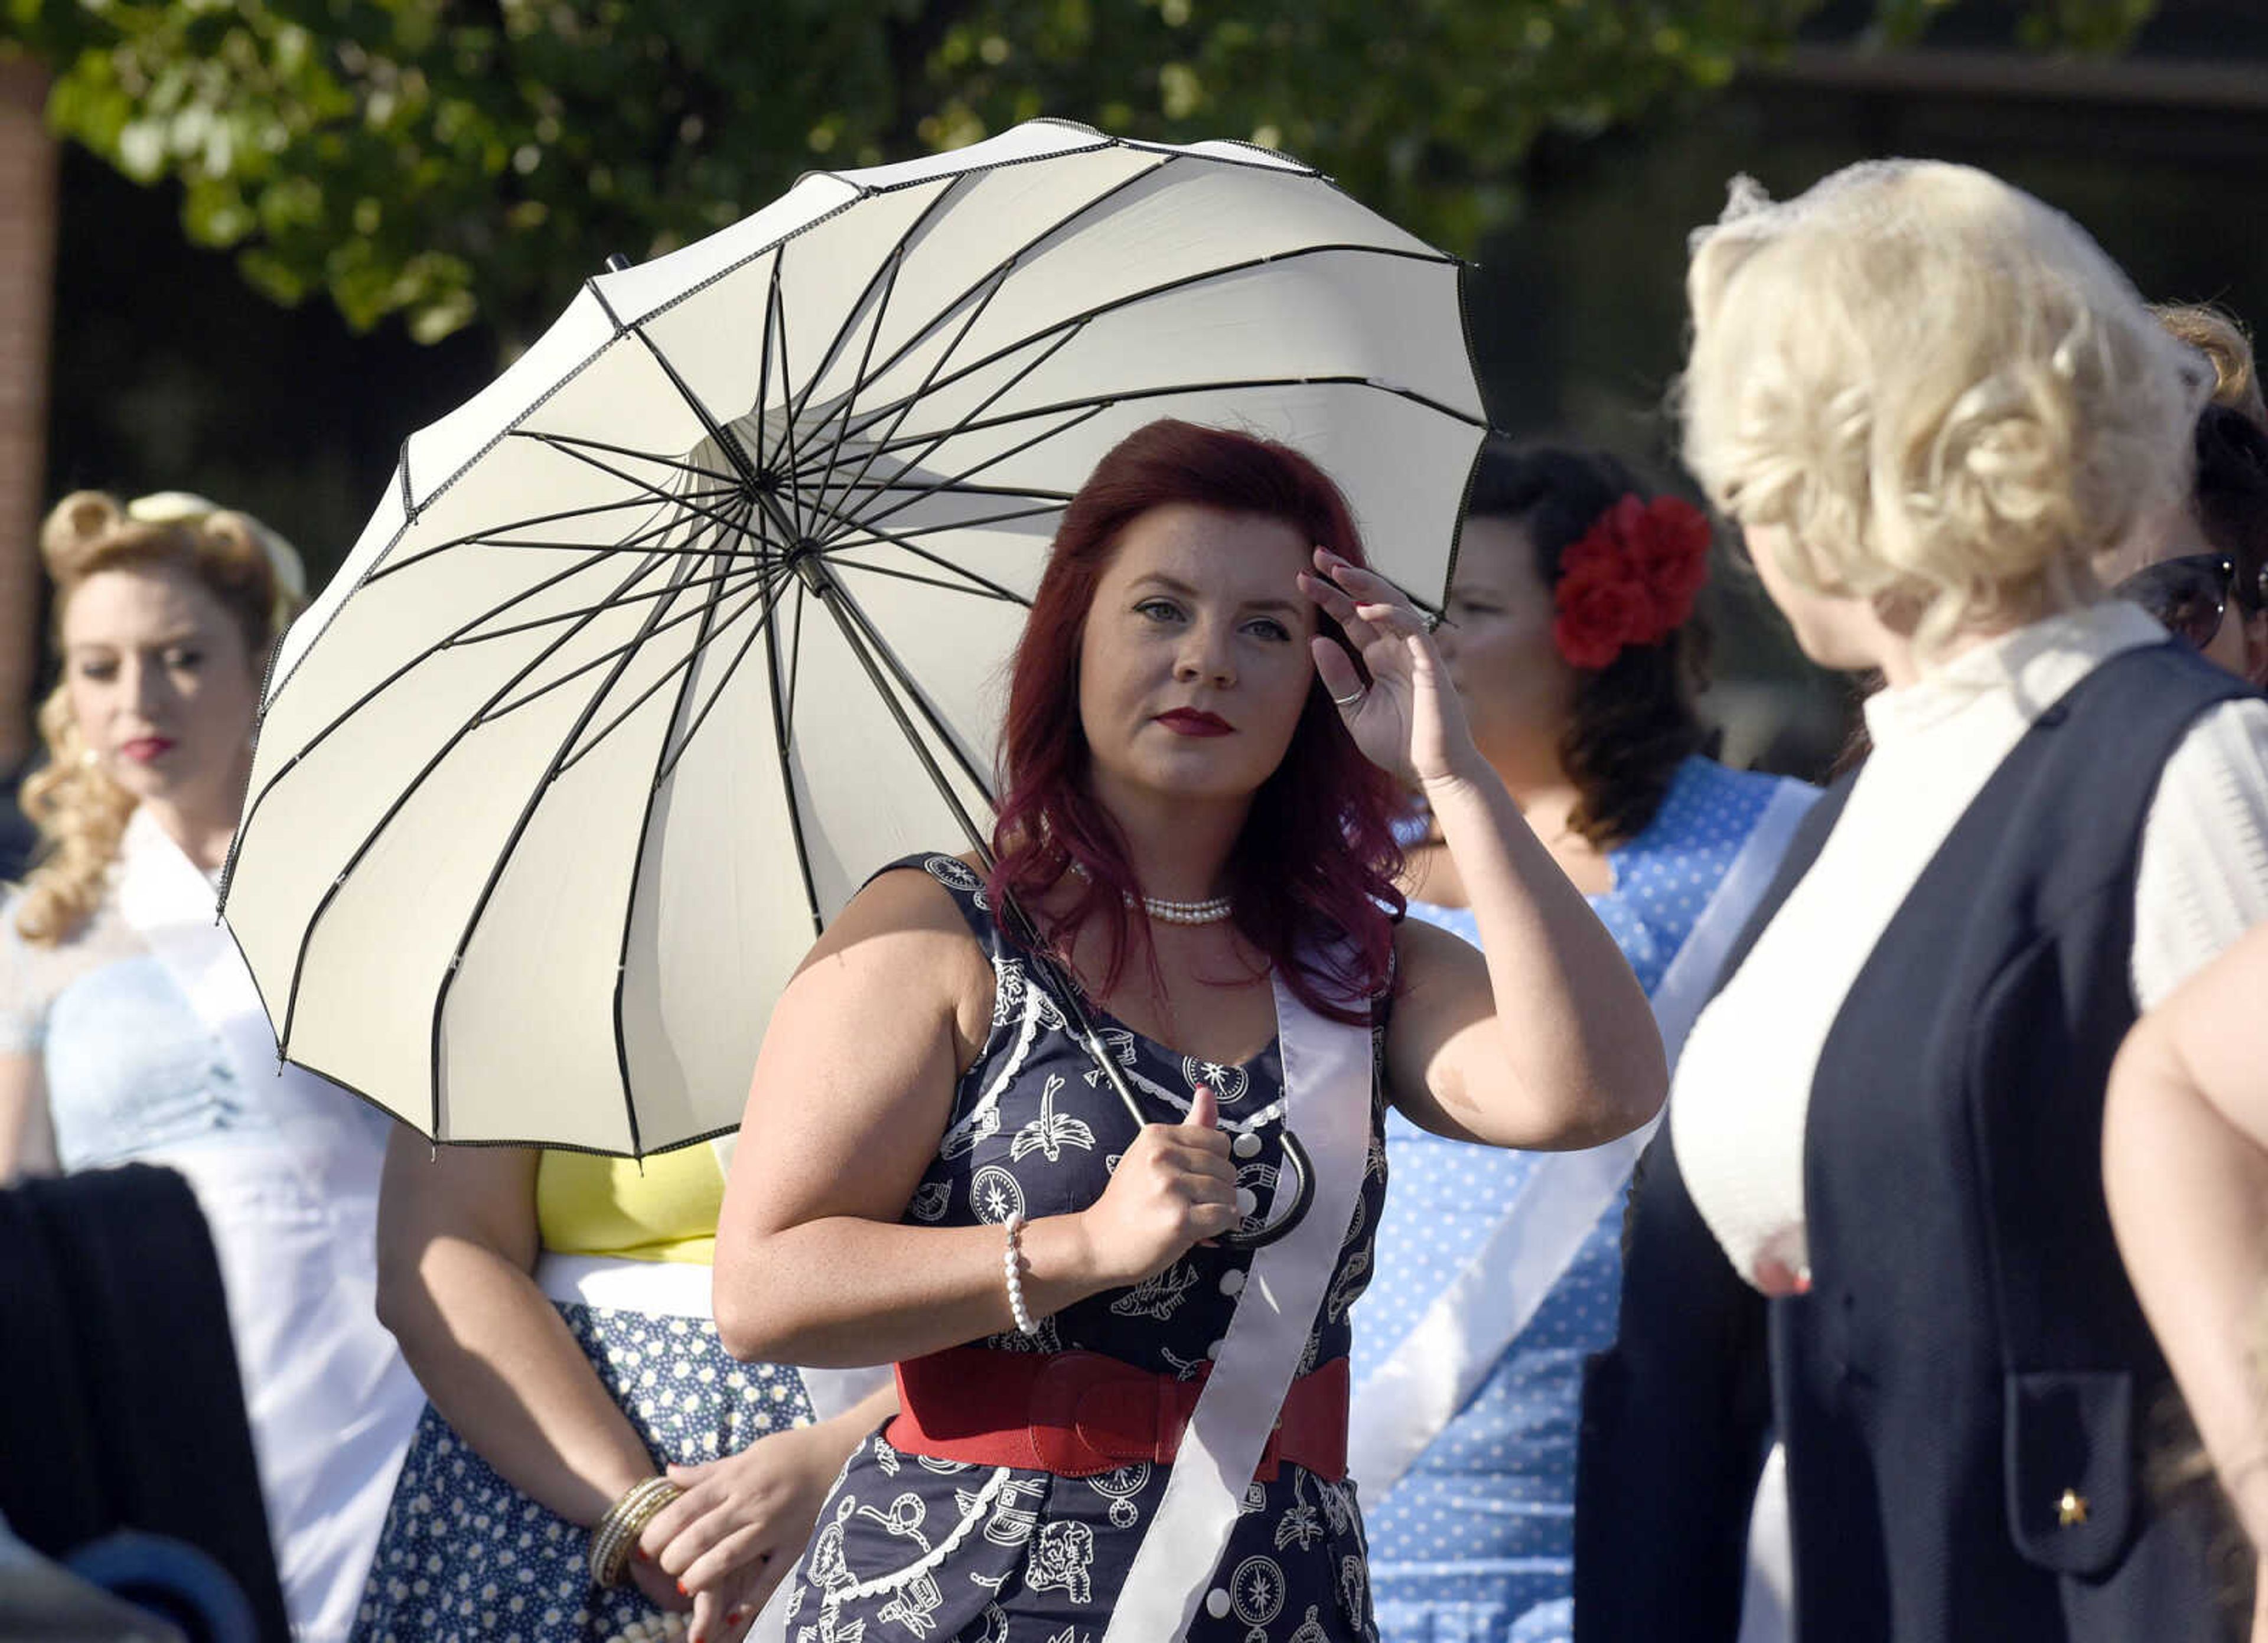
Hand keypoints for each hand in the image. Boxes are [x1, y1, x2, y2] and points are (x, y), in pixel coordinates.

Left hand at [638, 1421, 847, 1642]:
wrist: (841, 1453)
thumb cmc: (790, 1452)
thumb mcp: (746, 1454)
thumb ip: (706, 1471)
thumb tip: (669, 1474)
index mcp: (735, 1478)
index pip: (686, 1507)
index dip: (660, 1530)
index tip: (644, 1547)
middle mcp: (750, 1502)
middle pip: (701, 1535)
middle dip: (674, 1558)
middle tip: (663, 1569)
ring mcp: (774, 1525)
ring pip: (728, 1557)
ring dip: (701, 1576)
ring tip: (685, 1587)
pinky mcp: (796, 1544)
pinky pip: (771, 1577)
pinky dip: (750, 1599)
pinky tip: (730, 1617)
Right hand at [1075, 1084, 1238, 1286]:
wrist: (1099, 1242)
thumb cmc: (1128, 1201)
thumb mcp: (1151, 1155)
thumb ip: (1188, 1126)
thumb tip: (1207, 1091)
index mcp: (1157, 1135)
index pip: (1218, 1141)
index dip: (1214, 1165)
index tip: (1194, 1178)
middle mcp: (1163, 1156)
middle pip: (1226, 1168)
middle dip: (1218, 1189)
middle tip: (1191, 1202)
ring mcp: (1170, 1187)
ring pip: (1228, 1193)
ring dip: (1219, 1210)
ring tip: (1192, 1215)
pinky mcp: (1180, 1219)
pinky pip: (1225, 1216)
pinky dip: (1222, 1228)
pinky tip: (1202, 1231)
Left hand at [1298, 547, 1480, 790]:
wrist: (1433, 773)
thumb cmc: (1400, 748)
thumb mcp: (1356, 712)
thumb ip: (1338, 679)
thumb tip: (1316, 642)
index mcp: (1380, 658)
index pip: (1352, 618)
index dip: (1330, 597)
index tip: (1303, 580)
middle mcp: (1398, 649)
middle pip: (1371, 601)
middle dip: (1346, 577)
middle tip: (1317, 555)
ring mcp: (1415, 653)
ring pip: (1393, 604)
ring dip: (1367, 585)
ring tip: (1338, 571)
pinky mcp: (1431, 664)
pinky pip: (1413, 629)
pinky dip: (1391, 615)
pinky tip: (1366, 609)